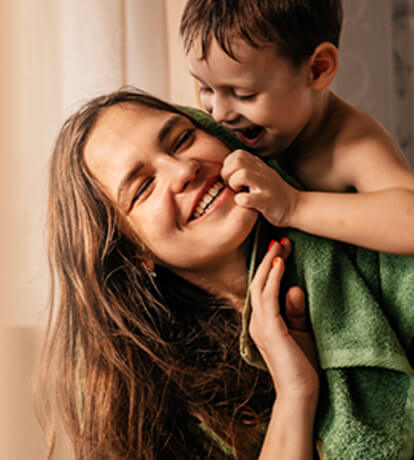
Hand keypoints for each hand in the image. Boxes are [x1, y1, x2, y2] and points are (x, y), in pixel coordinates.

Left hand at [220, 150, 299, 226]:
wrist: (296, 207)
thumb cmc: (275, 194)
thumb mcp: (263, 175)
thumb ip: (249, 168)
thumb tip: (229, 166)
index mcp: (259, 166)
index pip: (237, 154)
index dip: (228, 164)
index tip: (230, 176)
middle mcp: (262, 172)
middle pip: (237, 160)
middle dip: (227, 173)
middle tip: (230, 185)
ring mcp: (265, 186)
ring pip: (242, 174)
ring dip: (233, 183)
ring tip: (237, 191)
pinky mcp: (266, 201)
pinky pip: (248, 198)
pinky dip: (241, 200)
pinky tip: (242, 202)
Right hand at [248, 239, 318, 400]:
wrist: (300, 393)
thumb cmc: (301, 365)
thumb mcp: (300, 332)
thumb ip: (295, 311)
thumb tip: (293, 287)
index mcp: (262, 322)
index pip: (262, 288)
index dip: (269, 267)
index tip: (280, 250)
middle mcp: (256, 321)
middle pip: (258, 282)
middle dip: (268, 259)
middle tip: (279, 240)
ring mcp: (260, 324)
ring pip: (260, 285)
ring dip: (270, 263)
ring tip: (279, 244)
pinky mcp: (270, 328)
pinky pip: (269, 296)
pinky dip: (273, 278)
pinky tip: (280, 264)